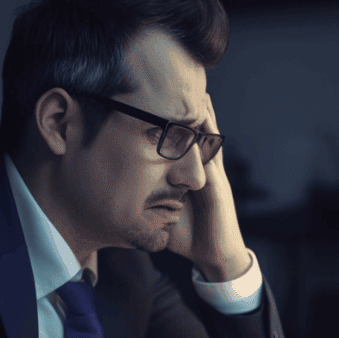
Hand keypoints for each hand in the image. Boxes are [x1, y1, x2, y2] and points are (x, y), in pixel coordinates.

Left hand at [166, 94, 250, 281]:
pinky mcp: (217, 186)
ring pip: (208, 137)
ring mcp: (214, 175)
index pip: (186, 140)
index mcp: (194, 174)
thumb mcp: (165, 213)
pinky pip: (211, 157)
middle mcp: (206, 169)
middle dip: (192, 107)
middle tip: (182, 80)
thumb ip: (149, 201)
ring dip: (203, 114)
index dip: (177, 119)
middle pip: (200, 130)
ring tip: (196, 90)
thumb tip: (121, 194)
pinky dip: (206, 139)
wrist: (217, 257)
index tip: (161, 96)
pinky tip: (199, 122)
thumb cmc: (191, 236)